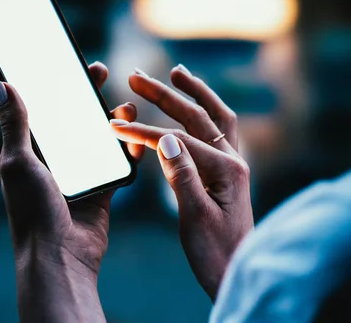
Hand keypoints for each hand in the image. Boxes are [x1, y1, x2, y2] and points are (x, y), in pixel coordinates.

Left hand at [0, 62, 142, 322]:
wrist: (61, 256)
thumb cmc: (33, 210)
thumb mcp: (19, 162)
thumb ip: (15, 125)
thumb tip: (1, 84)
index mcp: (31, 152)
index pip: (43, 109)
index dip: (55, 86)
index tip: (68, 65)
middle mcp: (56, 160)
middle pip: (74, 119)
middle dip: (87, 95)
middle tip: (100, 71)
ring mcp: (81, 174)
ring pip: (100, 138)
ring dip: (113, 120)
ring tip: (127, 105)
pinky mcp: (103, 189)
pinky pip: (119, 164)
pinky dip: (130, 149)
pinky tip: (139, 135)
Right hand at [110, 65, 253, 300]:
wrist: (235, 275)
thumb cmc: (215, 253)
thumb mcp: (195, 218)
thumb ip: (181, 175)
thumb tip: (165, 137)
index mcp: (227, 170)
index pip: (179, 140)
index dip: (145, 132)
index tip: (115, 126)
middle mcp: (233, 161)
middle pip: (198, 117)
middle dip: (166, 94)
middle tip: (136, 75)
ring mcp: (232, 166)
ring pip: (214, 118)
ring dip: (195, 94)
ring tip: (176, 73)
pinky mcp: (226, 173)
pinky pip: (216, 133)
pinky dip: (202, 114)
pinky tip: (191, 108)